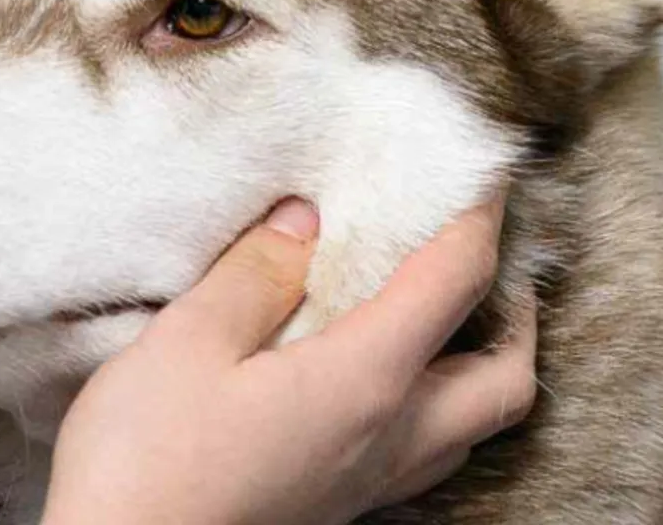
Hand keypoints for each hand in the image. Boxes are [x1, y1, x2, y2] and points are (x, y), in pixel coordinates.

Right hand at [42, 191, 535, 524]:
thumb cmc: (146, 461)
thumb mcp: (187, 342)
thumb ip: (255, 275)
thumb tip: (305, 222)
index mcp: (365, 383)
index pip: (454, 283)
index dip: (478, 217)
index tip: (484, 171)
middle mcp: (389, 440)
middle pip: (507, 377)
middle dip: (516, 310)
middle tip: (485, 256)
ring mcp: (368, 484)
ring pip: (475, 426)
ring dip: (485, 362)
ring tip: (445, 314)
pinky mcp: (339, 508)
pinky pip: (428, 454)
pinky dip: (438, 403)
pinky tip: (385, 382)